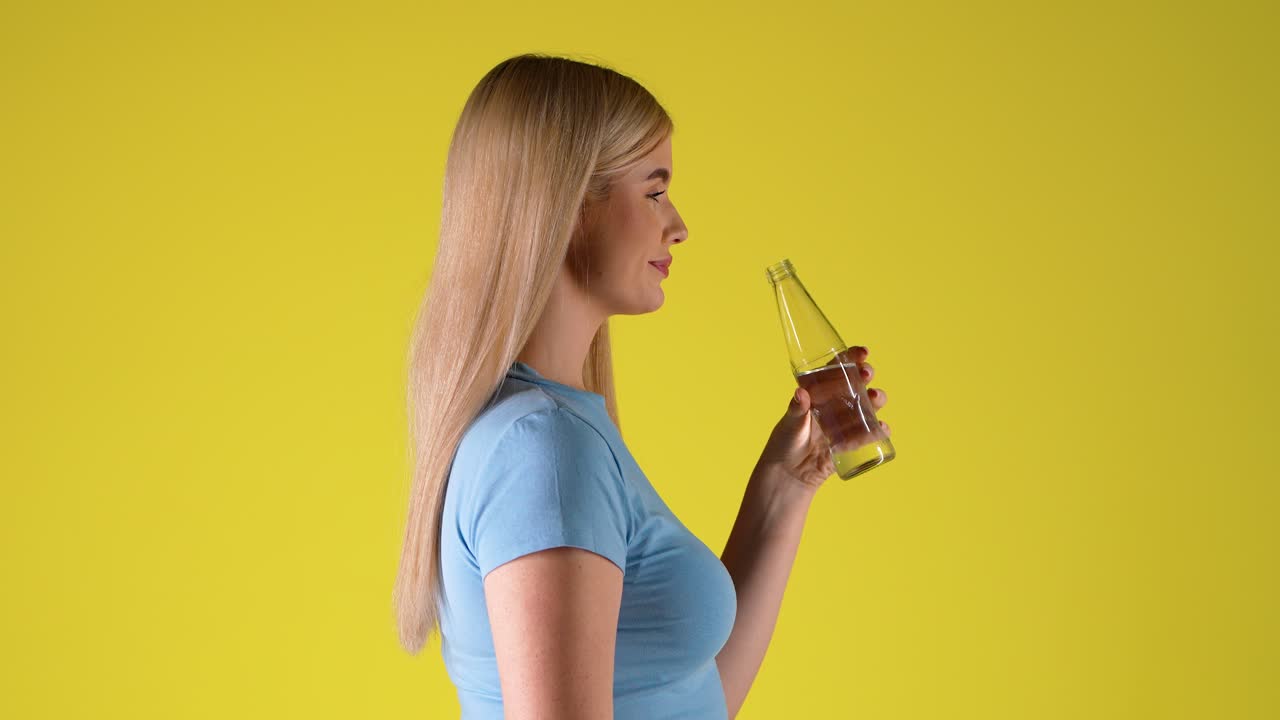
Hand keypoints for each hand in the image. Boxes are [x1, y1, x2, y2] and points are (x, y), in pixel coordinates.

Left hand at [756, 345, 890, 492]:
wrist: (789, 474)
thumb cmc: (784, 443)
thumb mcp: (789, 424)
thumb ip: (796, 410)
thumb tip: (801, 394)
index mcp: (818, 391)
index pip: (836, 369)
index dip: (851, 358)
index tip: (863, 352)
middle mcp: (834, 403)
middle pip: (855, 383)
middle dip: (865, 375)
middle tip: (867, 374)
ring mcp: (845, 421)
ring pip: (866, 405)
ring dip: (874, 400)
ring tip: (875, 398)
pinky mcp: (851, 441)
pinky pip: (867, 433)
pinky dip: (876, 429)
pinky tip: (881, 427)